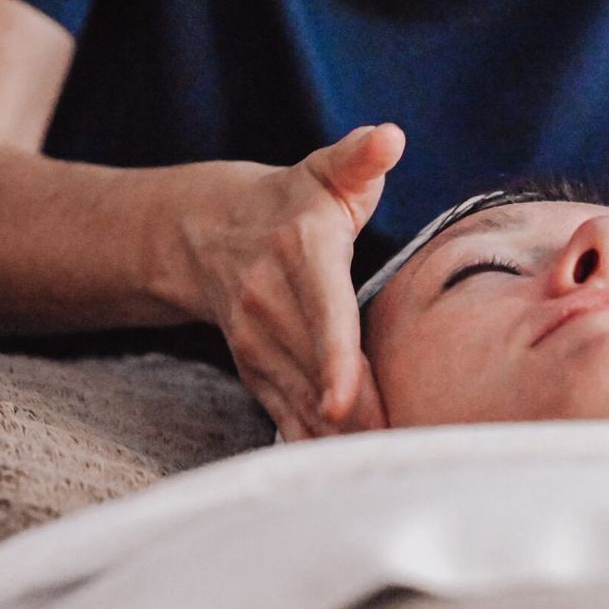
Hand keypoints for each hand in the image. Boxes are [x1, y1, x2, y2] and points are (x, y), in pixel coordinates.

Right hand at [182, 125, 404, 440]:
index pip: (322, 310)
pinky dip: (311, 443)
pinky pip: (282, 413)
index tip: (342, 399)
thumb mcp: (325, 172)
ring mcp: (255, 340)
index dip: (332, 357)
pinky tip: (343, 470)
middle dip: (355, 414)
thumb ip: (359, 159)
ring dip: (338, 438)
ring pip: (299, 400)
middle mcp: (269, 302)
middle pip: (316, 369)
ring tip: (385, 465)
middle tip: (403, 448)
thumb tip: (387, 138)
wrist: (205, 230)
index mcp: (300, 252)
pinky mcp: (253, 367)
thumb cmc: (292, 201)